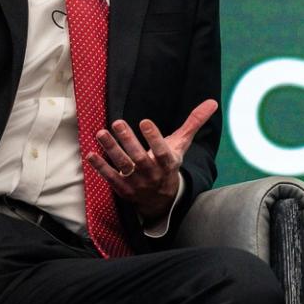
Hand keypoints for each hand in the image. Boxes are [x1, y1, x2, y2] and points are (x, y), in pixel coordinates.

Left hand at [86, 99, 219, 220]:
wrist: (162, 201)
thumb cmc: (169, 165)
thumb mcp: (182, 146)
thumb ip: (194, 123)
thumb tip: (213, 102)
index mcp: (168, 163)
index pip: (162, 151)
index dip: (154, 138)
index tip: (145, 121)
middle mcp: (152, 174)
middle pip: (139, 158)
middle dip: (128, 140)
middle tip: (118, 122)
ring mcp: (137, 183)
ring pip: (123, 166)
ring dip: (111, 150)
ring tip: (101, 133)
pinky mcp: (123, 189)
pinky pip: (111, 178)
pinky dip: (100, 167)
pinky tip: (90, 154)